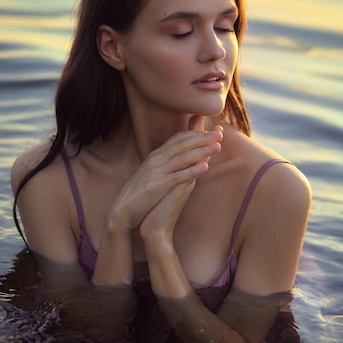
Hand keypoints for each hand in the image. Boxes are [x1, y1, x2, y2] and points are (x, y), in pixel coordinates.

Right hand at [108, 116, 222, 232]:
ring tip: (218, 146)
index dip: (196, 133)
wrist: (122, 212)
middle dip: (202, 137)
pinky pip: (177, 177)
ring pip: (182, 157)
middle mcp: (156, 160)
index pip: (178, 139)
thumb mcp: (154, 174)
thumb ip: (167, 163)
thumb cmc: (141, 194)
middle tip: (220, 133)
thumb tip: (181, 157)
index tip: (213, 130)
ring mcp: (156, 172)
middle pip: (182, 144)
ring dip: (201, 151)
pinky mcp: (156, 186)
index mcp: (156, 156)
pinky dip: (191, 171)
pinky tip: (204, 167)